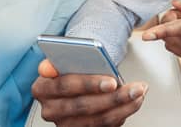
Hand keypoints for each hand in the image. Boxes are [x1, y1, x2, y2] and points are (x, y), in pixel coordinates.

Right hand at [31, 59, 147, 125]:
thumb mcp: (63, 60)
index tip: (112, 81)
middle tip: (136, 89)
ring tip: (139, 93)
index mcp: (41, 88)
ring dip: (123, 107)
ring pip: (97, 120)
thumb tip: (46, 67)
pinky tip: (133, 102)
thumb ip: (57, 61)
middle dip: (113, 97)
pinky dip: (121, 114)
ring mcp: (64, 124)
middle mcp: (50, 110)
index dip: (89, 84)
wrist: (74, 84)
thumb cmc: (71, 69)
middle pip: (84, 106)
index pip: (65, 86)